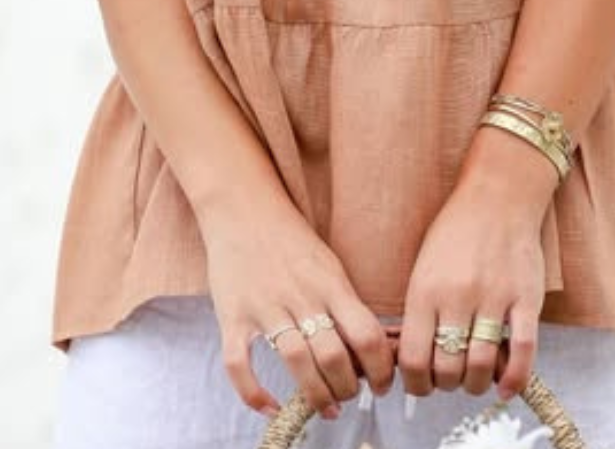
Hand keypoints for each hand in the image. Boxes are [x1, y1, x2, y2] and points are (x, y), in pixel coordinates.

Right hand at [201, 199, 395, 417]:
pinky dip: (254, 393)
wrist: (242, 206)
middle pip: (333, 355)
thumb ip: (345, 302)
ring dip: (316, 395)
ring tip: (326, 407)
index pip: (366, 334)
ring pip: (296, 362)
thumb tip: (370, 349)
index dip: (380, 369)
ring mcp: (264, 306)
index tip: (382, 385)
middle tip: (350, 397)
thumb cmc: (291, 237)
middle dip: (348, 388)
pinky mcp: (231, 315)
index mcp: (330, 282)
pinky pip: (239, 364)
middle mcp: (300, 295)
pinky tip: (272, 407)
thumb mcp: (328, 263)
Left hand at [396, 179, 546, 401]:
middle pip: (448, 370)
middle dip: (447, 385)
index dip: (416, 384)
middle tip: (451, 378)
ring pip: (481, 366)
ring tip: (475, 377)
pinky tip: (505, 387)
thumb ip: (419, 312)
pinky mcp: (526, 298)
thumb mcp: (423, 267)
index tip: (421, 385)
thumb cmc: (456, 231)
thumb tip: (414, 360)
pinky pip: (522, 351)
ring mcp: (494, 297)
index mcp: (425, 289)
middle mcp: (458, 296)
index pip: (413, 359)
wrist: (498, 196)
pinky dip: (513, 378)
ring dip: (476, 384)